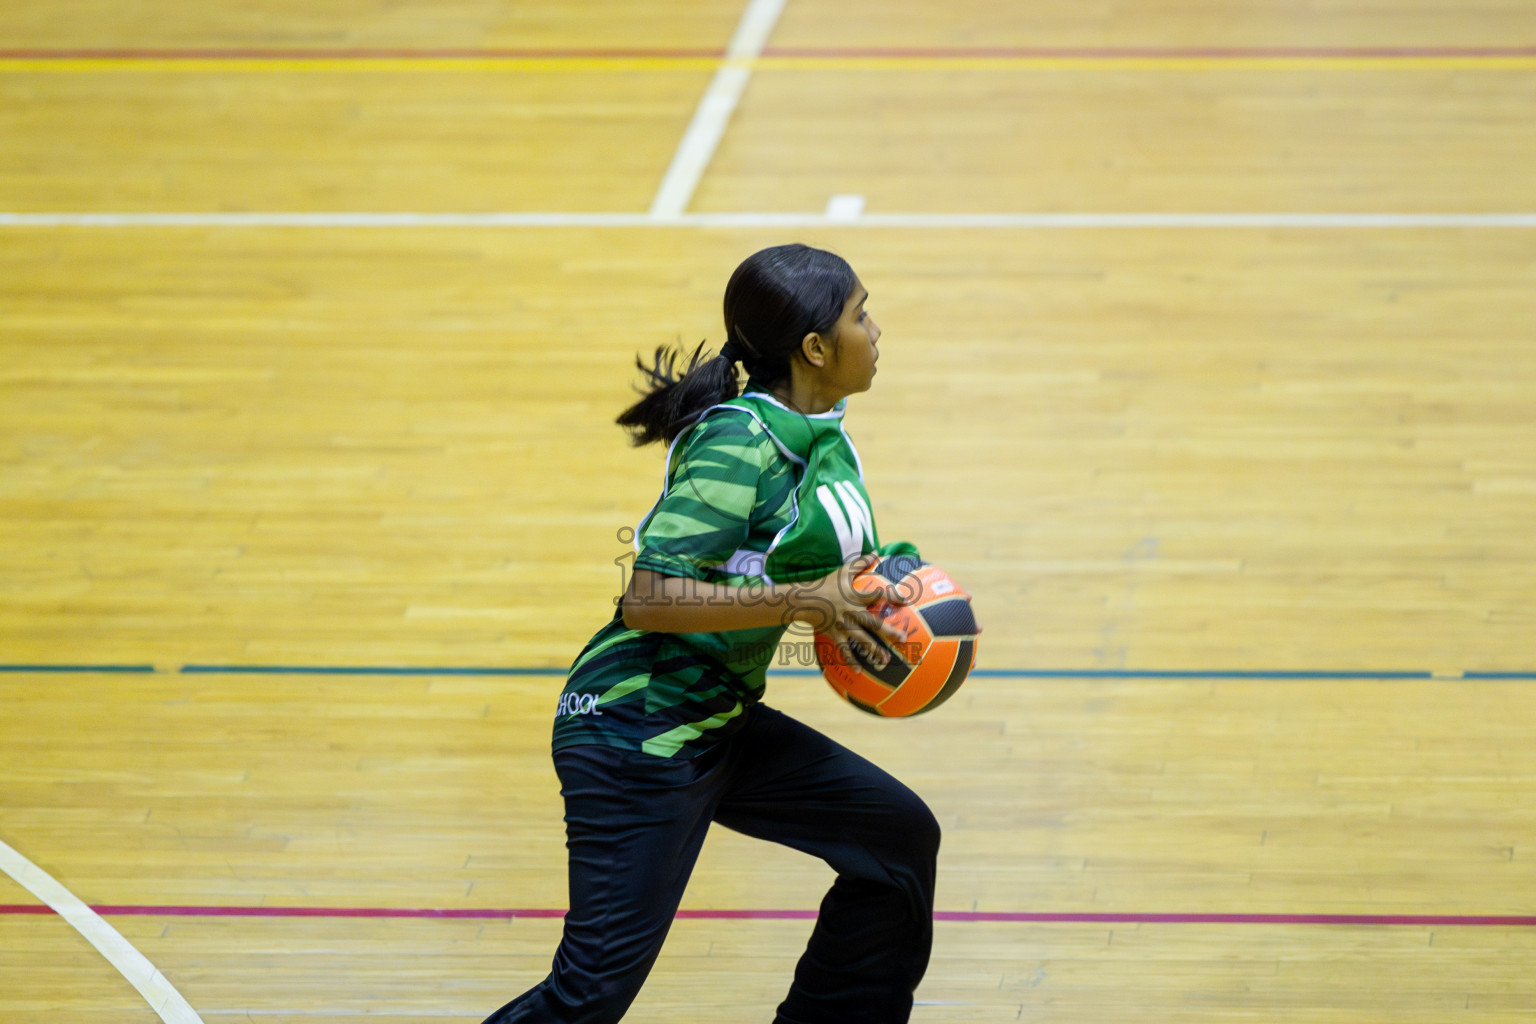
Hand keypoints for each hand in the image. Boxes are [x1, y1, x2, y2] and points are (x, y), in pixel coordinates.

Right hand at [793, 555, 908, 666]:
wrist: (803, 599)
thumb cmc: (825, 583)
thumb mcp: (842, 571)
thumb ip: (860, 563)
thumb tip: (875, 552)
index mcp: (855, 596)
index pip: (877, 595)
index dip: (891, 596)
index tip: (906, 600)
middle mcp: (851, 612)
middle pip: (873, 623)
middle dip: (888, 632)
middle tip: (903, 639)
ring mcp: (843, 625)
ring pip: (861, 640)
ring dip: (874, 651)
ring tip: (885, 661)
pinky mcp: (834, 635)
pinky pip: (844, 650)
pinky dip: (851, 661)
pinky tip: (860, 671)